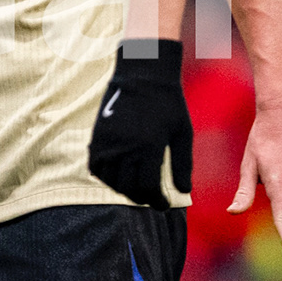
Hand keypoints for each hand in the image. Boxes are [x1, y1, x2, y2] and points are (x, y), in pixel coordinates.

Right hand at [86, 40, 192, 209]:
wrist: (143, 75)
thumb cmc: (168, 104)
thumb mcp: (183, 133)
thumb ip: (183, 164)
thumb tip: (185, 190)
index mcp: (150, 147)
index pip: (148, 187)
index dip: (156, 201)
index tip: (163, 205)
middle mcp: (127, 147)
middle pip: (128, 187)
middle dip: (141, 198)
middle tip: (151, 199)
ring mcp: (109, 141)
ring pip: (110, 180)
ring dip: (123, 190)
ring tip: (135, 190)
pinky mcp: (99, 136)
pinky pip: (96, 166)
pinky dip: (105, 177)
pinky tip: (117, 177)